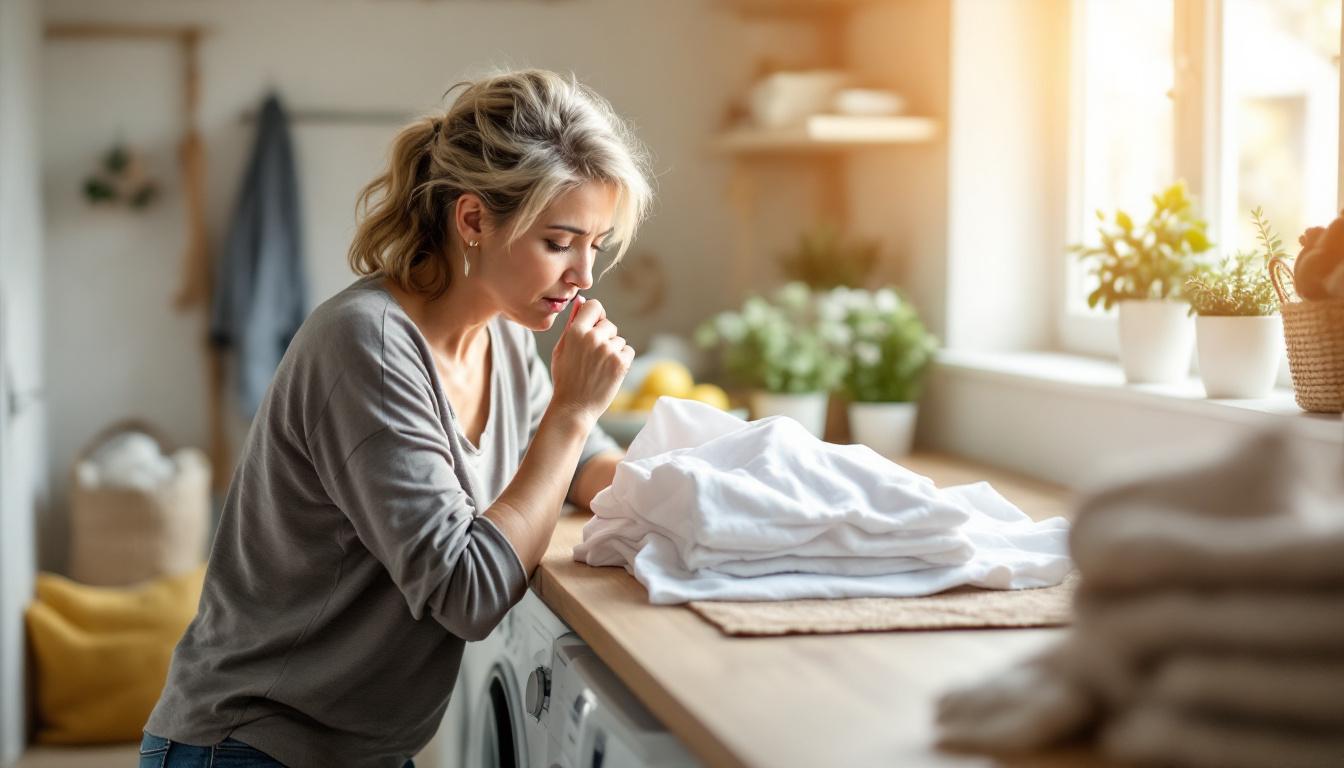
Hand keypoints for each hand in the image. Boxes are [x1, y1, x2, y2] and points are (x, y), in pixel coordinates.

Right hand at [549, 297, 633, 422]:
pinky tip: (608, 371)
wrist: (574, 407)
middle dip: (604, 336)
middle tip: (593, 356)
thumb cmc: (565, 378)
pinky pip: (628, 351)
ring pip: (619, 339)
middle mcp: (593, 338)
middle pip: (608, 324)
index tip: (594, 324)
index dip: (596, 314)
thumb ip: (572, 324)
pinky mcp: (621, 363)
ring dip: (613, 350)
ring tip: (599, 367)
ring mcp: (608, 350)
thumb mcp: (561, 349)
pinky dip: (622, 359)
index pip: (594, 305)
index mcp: (575, 331)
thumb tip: (581, 302)